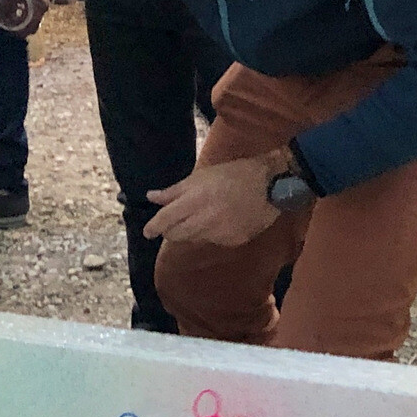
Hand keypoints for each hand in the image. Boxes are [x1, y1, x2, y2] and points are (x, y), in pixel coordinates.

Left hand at [143, 150, 289, 246]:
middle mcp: (205, 220)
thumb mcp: (200, 177)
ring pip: (194, 239)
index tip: (147, 232)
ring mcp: (220, 233)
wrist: (270, 186)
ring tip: (198, 217)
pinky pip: (213, 241)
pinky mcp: (234, 241)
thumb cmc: (232, 175)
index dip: (154, 227)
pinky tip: (218, 221)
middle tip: (170, 225)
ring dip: (190, 231)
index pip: (166, 219)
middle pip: (177, 234)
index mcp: (195, 200)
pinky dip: (210, 233)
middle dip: (170, 231)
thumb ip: (174, 191)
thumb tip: (151, 197)